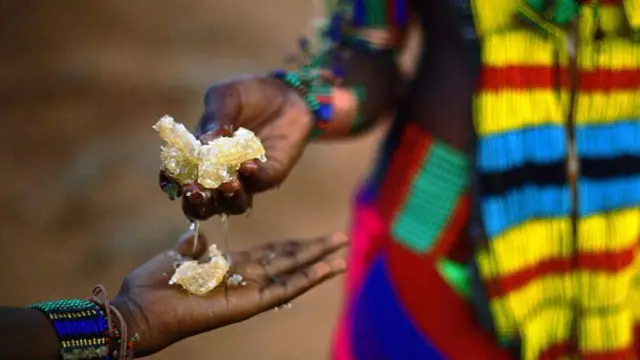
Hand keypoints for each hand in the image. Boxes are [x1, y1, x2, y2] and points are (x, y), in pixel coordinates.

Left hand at [112, 230, 346, 356]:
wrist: (138, 309)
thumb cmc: (153, 284)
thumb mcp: (176, 256)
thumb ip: (194, 247)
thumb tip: (199, 238)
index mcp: (230, 266)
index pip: (271, 254)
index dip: (294, 245)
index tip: (315, 237)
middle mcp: (245, 279)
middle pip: (288, 261)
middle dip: (315, 249)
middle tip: (341, 237)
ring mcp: (248, 292)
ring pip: (292, 274)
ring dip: (319, 262)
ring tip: (344, 252)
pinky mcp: (248, 305)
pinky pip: (282, 290)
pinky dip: (307, 279)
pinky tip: (327, 269)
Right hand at [159, 76, 313, 219]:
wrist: (285, 93)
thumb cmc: (247, 95)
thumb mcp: (226, 98)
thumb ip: (215, 118)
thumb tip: (204, 141)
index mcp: (199, 157)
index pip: (179, 178)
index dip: (171, 183)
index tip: (172, 180)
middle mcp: (219, 175)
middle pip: (202, 205)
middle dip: (196, 203)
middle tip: (195, 190)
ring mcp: (244, 180)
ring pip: (231, 205)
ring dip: (226, 199)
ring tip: (228, 184)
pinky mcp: (269, 176)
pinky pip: (258, 184)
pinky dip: (252, 179)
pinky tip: (249, 165)